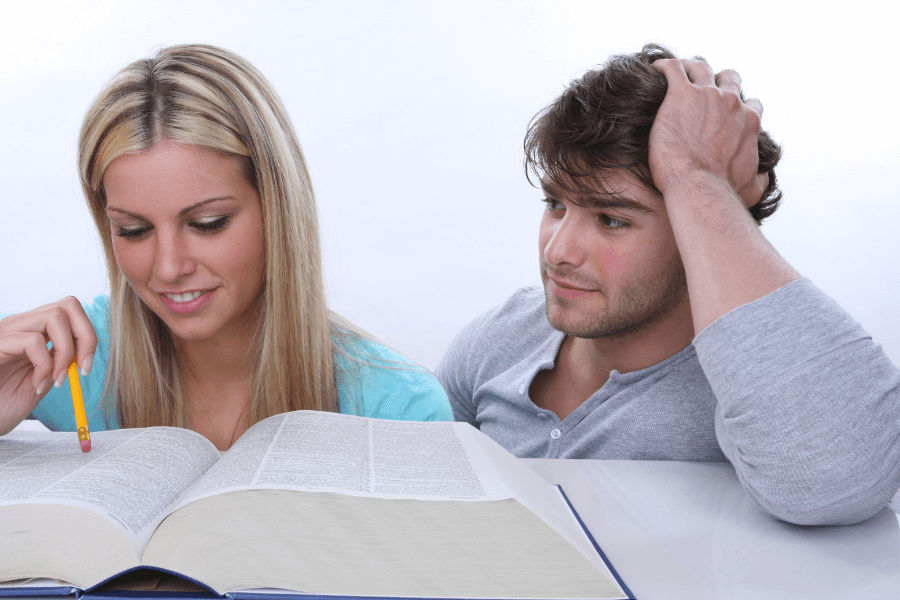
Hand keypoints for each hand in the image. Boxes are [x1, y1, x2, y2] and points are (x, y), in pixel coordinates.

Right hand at [0, 297, 97, 434]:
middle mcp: (20, 325)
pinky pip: (33, 341)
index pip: (70, 309)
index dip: (87, 334)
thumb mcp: (42, 380)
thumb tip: (86, 353)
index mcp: (33, 331)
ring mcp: (6, 332)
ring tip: (57, 380)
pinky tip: (35, 385)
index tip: (86, 367)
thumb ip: (60, 363)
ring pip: (54, 316)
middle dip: (85, 337)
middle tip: (82, 369)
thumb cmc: (4, 405)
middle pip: (68, 305)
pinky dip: (44, 365)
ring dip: (65, 352)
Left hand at [649, 58, 767, 208]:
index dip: (738, 105)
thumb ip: (761, 179)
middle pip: (729, 78)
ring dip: (689, 67)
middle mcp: (731, 103)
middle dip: (717, 80)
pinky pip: (673, 69)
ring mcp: (706, 95)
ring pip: (700, 67)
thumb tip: (763, 177)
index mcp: (749, 121)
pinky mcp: (681, 94)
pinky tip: (654, 70)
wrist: (697, 186)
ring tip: (676, 74)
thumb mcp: (752, 188)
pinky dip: (664, 66)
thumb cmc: (723, 192)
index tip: (724, 111)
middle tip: (700, 87)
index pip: (750, 103)